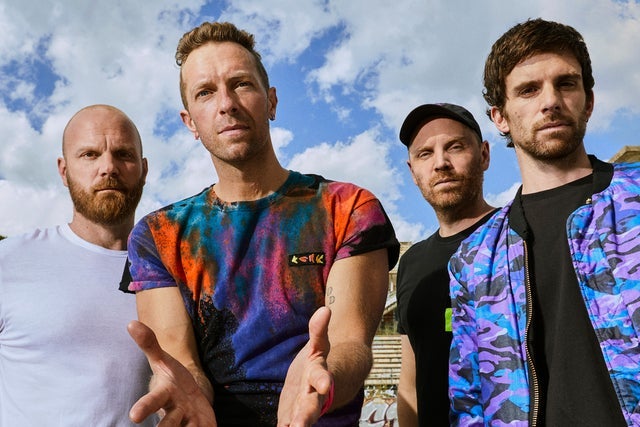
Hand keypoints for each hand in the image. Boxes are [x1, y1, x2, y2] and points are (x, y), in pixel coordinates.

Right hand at [127, 320, 216, 425]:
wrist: (189, 395)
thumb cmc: (172, 379)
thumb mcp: (162, 360)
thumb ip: (149, 344)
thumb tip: (131, 322)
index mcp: (164, 395)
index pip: (151, 401)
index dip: (144, 408)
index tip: (134, 416)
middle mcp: (174, 412)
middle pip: (168, 424)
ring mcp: (188, 421)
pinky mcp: (203, 426)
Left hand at [277, 306, 333, 426]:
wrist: (324, 385)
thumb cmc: (317, 363)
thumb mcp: (318, 346)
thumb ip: (319, 330)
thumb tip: (325, 309)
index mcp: (319, 375)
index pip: (321, 376)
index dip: (323, 380)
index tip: (325, 384)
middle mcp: (313, 396)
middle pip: (311, 406)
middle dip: (305, 416)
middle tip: (299, 426)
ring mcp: (302, 409)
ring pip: (300, 419)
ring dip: (295, 426)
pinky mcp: (290, 416)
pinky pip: (287, 425)